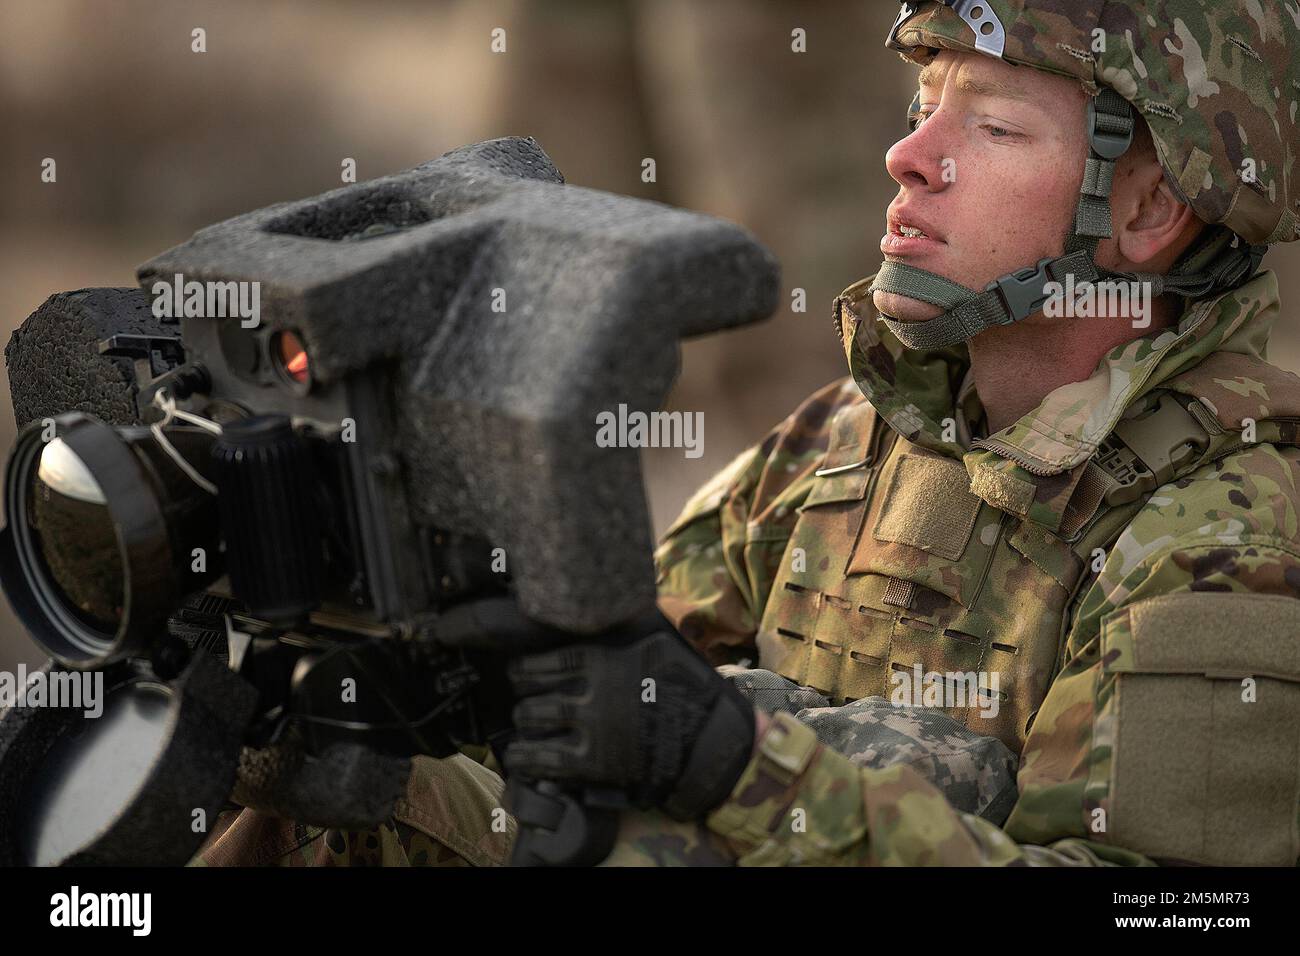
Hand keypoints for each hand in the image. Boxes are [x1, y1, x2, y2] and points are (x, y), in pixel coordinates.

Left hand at [503, 619, 755, 820]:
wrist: (709, 740)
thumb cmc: (687, 688)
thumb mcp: (658, 644)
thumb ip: (625, 627)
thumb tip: (606, 600)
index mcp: (602, 658)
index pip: (541, 661)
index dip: (523, 669)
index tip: (518, 674)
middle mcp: (590, 690)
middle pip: (531, 691)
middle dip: (523, 697)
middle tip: (523, 701)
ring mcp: (590, 727)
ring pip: (534, 722)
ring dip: (525, 724)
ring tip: (524, 726)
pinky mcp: (594, 763)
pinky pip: (544, 760)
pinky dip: (525, 757)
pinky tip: (519, 757)